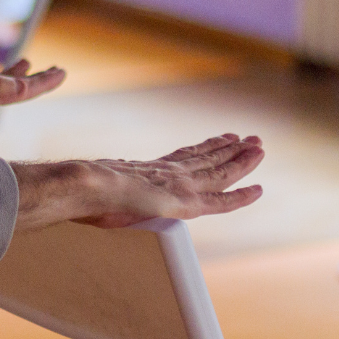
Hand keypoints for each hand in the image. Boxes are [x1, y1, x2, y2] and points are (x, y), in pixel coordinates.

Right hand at [12, 133, 262, 230]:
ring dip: (241, 161)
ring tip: (259, 148)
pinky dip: (238, 195)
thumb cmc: (79, 194)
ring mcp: (176, 185)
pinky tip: (258, 189)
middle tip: (251, 139)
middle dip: (229, 150)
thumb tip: (85, 198)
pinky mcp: (182, 200)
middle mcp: (167, 173)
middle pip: (205, 159)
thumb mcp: (97, 192)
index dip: (205, 149)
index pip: (184, 158)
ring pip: (218, 172)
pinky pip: (218, 198)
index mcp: (148, 171)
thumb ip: (102, 195)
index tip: (221, 139)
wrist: (81, 186)